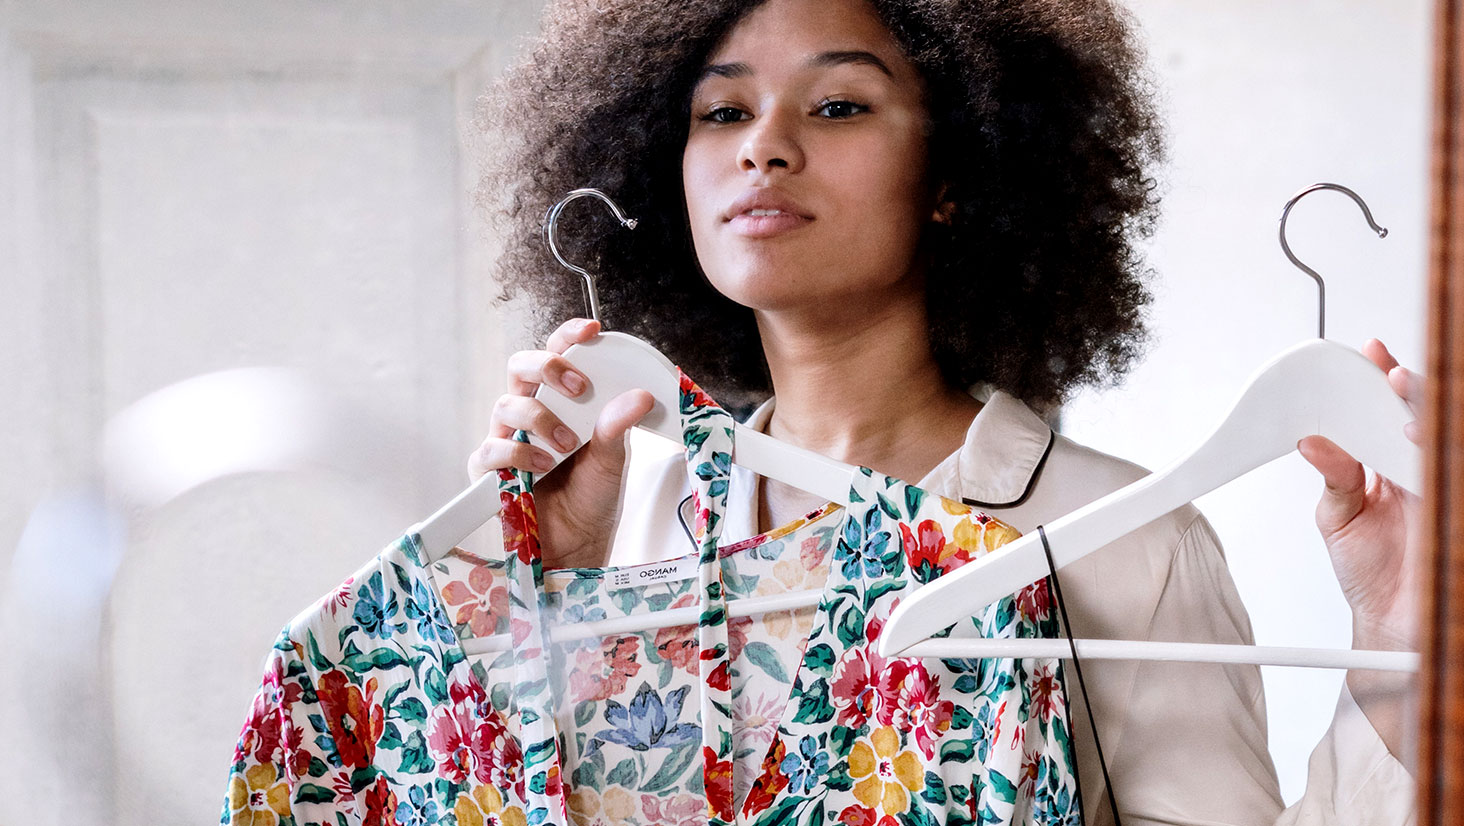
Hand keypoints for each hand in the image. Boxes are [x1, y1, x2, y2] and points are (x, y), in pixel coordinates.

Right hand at [467, 318, 653, 567]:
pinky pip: (490, 449)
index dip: (569, 336)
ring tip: (568, 446)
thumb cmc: (592, 494)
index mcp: (560, 400)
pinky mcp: (490, 470)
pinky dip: (517, 453)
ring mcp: (507, 438)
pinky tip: (541, 465)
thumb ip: (619, 426)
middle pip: (521, 366)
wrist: (579, 543)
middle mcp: (530, 412)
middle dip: (549, 368)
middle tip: (580, 389)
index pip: (557, 354)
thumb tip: (640, 396)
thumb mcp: (614, 458)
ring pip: (507, 404)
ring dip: (541, 419)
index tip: (591, 330)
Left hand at [1297, 338, 1423, 763]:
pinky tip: (1420, 440)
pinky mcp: (1450, 510)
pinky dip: (1435, 451)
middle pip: (1427, 415)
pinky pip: (1449, 472)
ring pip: (1444, 436)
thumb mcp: (1339, 517)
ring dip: (1426, 412)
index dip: (1384, 379)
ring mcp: (1442, 488)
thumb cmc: (1370, 573)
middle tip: (1390, 371)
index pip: (1392, 411)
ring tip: (1403, 395)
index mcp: (1391, 464)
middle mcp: (1422, 471)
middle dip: (1410, 388)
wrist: (1391, 627)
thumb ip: (1333, 475)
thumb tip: (1311, 439)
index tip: (1371, 354)